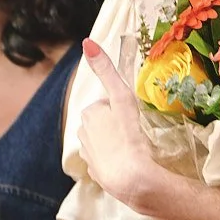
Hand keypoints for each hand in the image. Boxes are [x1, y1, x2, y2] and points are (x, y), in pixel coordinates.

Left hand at [76, 40, 178, 215]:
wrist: (131, 178)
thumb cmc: (128, 135)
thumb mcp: (121, 97)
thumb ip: (106, 70)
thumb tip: (87, 42)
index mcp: (88, 115)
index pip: (106, 104)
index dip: (121, 108)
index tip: (133, 116)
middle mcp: (83, 134)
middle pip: (104, 122)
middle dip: (117, 124)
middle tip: (136, 131)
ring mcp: (89, 157)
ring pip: (104, 142)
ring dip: (117, 142)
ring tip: (134, 147)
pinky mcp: (97, 175)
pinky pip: (107, 162)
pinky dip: (116, 161)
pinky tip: (128, 162)